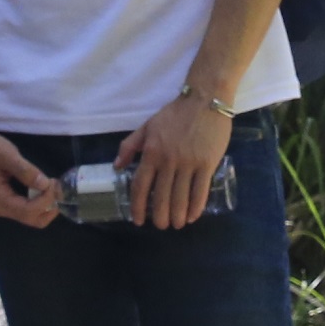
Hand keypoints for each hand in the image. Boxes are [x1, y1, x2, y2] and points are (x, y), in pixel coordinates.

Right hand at [0, 116, 59, 227]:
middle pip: (32, 220)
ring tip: (50, 184)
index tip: (54, 182)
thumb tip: (45, 184)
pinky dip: (37, 201)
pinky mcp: (1, 200)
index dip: (47, 200)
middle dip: (50, 206)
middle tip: (56, 185)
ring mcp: (0, 206)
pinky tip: (40, 185)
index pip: (30, 211)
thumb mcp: (5, 155)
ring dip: (45, 204)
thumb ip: (25, 171)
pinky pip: (23, 208)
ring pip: (29, 216)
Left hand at [114, 91, 235, 228]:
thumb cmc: (175, 114)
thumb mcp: (147, 126)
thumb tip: (117, 166)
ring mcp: (188, 163)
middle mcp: (168, 160)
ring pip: (180, 198)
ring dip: (177, 216)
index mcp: (151, 152)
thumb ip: (130, 145)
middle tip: (161, 225)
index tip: (138, 220)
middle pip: (161, 197)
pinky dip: (195, 207)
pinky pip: (199, 191)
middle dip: (160, 217)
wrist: (205, 100)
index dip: (138, 207)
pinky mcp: (207, 163)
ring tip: (177, 224)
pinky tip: (193, 216)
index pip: (140, 186)